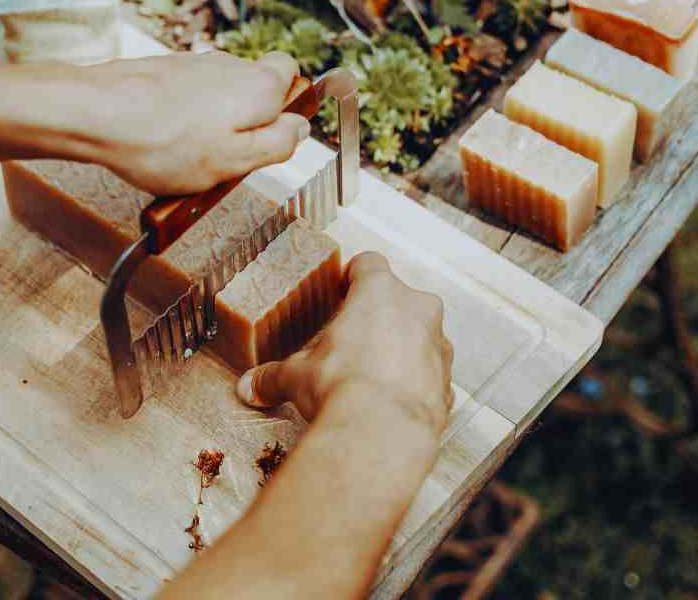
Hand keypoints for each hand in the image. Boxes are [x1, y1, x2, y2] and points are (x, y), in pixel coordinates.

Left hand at [92, 51, 310, 195]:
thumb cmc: (164, 142)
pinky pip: (183, 100)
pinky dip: (178, 121)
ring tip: (184, 160)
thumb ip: (277, 144)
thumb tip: (300, 129)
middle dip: (245, 122)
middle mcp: (229, 66)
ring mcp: (192, 66)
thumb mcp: (236, 161)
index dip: (285, 108)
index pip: (291, 74)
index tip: (269, 138)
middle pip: (252, 88)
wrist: (98, 115)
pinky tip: (159, 148)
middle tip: (225, 158)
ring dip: (209, 125)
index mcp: (258, 85)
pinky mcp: (161, 72)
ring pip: (216, 95)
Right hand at [235, 252, 454, 433]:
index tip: (343, 290)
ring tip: (372, 374)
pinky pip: (430, 374)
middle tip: (353, 338)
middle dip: (378, 315)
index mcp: (379, 292)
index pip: (369, 264)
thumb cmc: (342, 387)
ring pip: (421, 335)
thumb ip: (273, 376)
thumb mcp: (296, 376)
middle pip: (399, 299)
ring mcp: (438, 346)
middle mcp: (417, 310)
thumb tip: (250, 386)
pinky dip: (414, 382)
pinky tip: (390, 401)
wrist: (382, 432)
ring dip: (401, 348)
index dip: (354, 276)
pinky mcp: (447, 383)